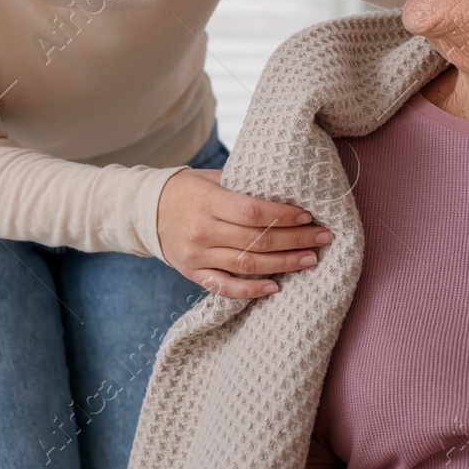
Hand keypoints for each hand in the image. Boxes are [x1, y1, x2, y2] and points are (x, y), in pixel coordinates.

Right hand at [156, 168, 333, 298]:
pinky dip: (250, 290)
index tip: (308, 216)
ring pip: (247, 264)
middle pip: (256, 240)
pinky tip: (274, 287)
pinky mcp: (193, 273)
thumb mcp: (211, 178)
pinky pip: (224, 286)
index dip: (284, 216)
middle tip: (323, 238)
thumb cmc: (186, 189)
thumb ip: (243, 186)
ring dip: (283, 264)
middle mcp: (202, 231)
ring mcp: (197, 256)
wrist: (145, 211)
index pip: (253, 212)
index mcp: (208, 203)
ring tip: (310, 259)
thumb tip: (285, 192)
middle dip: (295, 240)